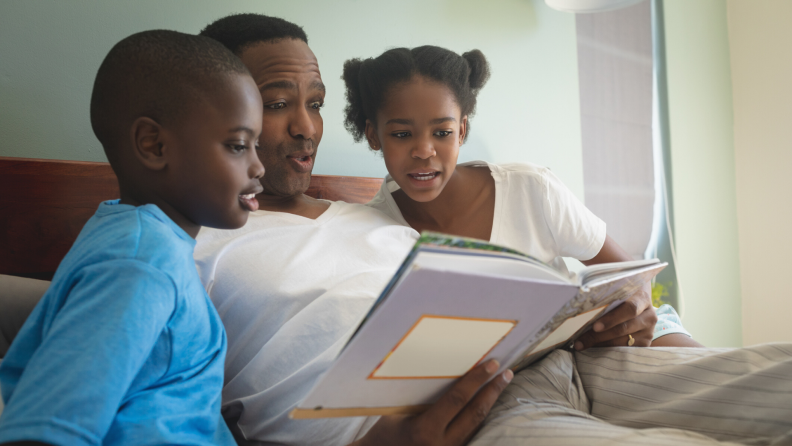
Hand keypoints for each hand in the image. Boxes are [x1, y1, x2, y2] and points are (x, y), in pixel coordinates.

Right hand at [350, 359, 512, 445]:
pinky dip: (479, 417)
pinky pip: (470, 434)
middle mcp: (441, 444)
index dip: (477, 380)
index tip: (492, 364)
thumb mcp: (398, 412)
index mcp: (424, 429)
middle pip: (475, 414)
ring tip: (501, 385)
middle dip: (493, 391)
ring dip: (490, 403)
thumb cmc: (384, 432)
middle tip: (507, 373)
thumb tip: (447, 373)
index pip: (458, 399)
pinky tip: (486, 404)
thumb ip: (423, 398)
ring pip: (476, 425)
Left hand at [574, 282, 656, 349]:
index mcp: (642, 297)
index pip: (629, 309)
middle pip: (624, 328)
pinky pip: (627, 349)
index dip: (612, 319)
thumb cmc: (620, 288)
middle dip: (600, 336)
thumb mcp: (614, 286)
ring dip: (601, 344)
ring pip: (624, 341)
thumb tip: (576, 293)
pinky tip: (593, 349)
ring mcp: (650, 330)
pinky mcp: (646, 341)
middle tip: (580, 340)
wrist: (637, 291)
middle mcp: (650, 315)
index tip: (595, 326)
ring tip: (580, 344)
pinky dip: (609, 349)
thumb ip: (602, 291)